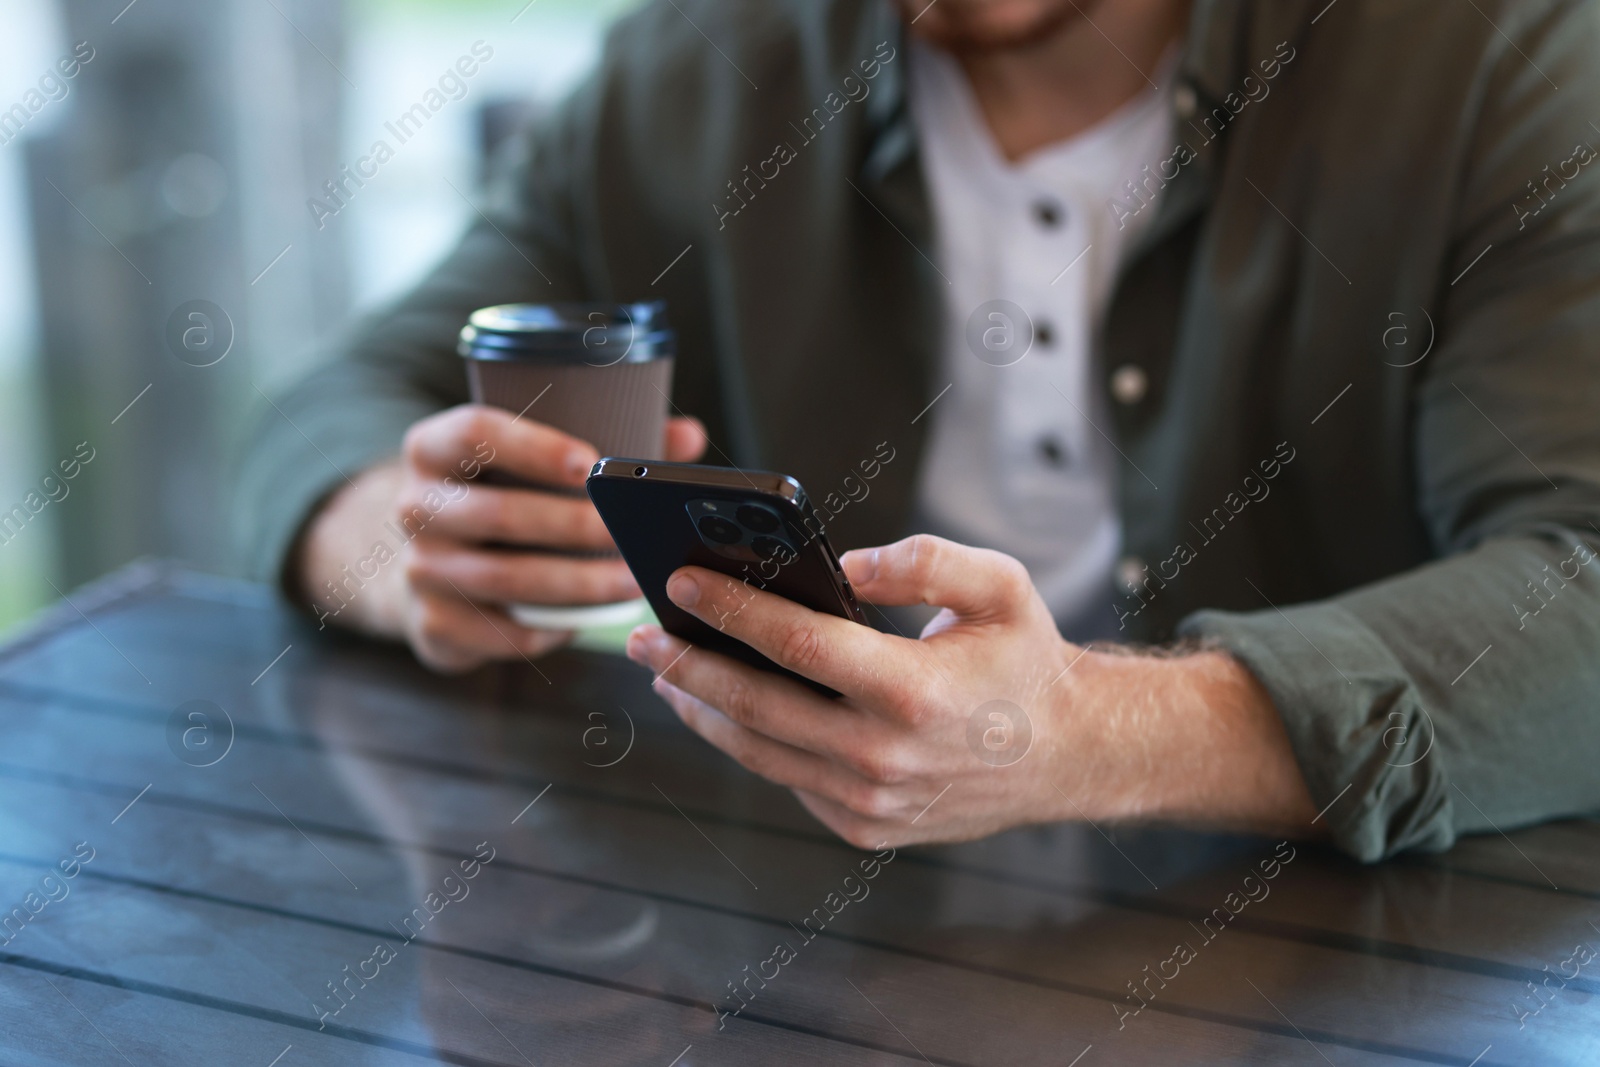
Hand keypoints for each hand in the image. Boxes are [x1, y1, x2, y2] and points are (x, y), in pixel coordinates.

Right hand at [296, 404, 705, 671]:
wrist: (432, 562)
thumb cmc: (504, 496)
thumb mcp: (533, 460)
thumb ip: (611, 437)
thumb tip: (688, 436)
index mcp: (434, 448)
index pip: (474, 433)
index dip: (533, 446)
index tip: (591, 463)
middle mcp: (415, 505)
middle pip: (498, 513)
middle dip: (574, 527)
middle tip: (630, 535)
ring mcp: (419, 569)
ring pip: (504, 579)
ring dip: (576, 584)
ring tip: (631, 582)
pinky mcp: (432, 624)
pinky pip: (497, 632)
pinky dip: (548, 630)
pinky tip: (587, 621)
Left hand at [625, 534, 1316, 847]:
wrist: (1068, 755)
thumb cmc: (1026, 662)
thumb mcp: (1001, 585)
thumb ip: (925, 560)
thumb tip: (845, 565)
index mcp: (914, 690)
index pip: (797, 643)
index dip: (730, 610)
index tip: (679, 581)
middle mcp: (885, 754)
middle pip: (757, 705)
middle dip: (687, 664)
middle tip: (640, 634)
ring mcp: (872, 800)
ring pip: (760, 752)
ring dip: (702, 710)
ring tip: (666, 672)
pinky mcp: (866, 826)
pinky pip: (789, 780)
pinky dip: (749, 743)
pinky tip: (723, 711)